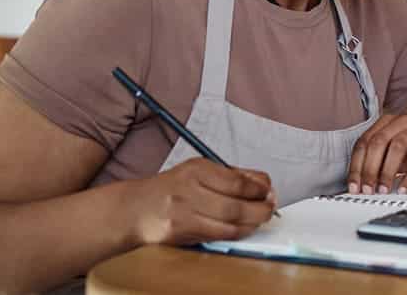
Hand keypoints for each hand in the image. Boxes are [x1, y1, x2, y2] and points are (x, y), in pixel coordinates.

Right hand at [129, 159, 275, 245]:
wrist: (136, 209)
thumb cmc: (173, 188)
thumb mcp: (199, 170)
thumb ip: (232, 174)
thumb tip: (264, 183)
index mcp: (197, 170)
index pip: (237, 181)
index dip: (259, 188)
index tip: (268, 190)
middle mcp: (189, 191)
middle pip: (235, 205)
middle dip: (260, 208)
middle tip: (270, 207)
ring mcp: (184, 215)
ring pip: (229, 224)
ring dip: (252, 222)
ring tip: (261, 217)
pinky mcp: (182, 234)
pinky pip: (218, 236)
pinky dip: (238, 232)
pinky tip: (245, 227)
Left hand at [348, 114, 406, 194]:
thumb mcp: (396, 149)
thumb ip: (380, 161)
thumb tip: (362, 183)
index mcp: (386, 122)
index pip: (364, 143)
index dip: (356, 166)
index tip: (353, 186)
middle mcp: (400, 122)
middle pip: (377, 143)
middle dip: (369, 170)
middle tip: (367, 190)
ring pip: (396, 147)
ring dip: (387, 172)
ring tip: (384, 190)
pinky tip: (404, 187)